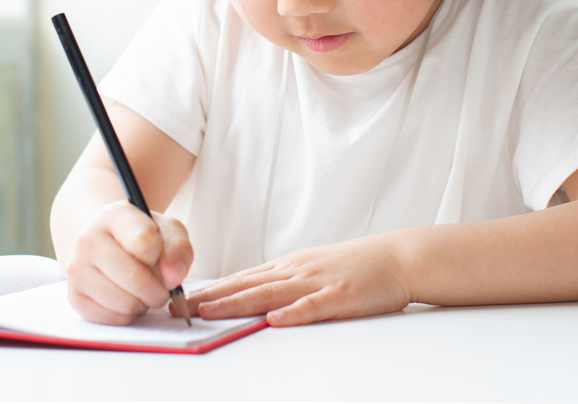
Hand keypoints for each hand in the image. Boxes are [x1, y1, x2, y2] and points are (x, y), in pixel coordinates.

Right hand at [62, 199, 192, 324]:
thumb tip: (172, 277)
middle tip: (160, 287)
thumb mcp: (168, 232)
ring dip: (142, 304)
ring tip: (141, 291)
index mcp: (115, 216)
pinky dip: (127, 315)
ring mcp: (77, 269)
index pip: (145, 241)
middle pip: (135, 279)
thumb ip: (178, 249)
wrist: (107, 243)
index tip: (160, 255)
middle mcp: (88, 240)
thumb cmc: (143, 237)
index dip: (162, 255)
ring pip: (124, 303)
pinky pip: (113, 319)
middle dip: (158, 290)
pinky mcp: (74, 296)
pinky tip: (126, 299)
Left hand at [184, 234, 411, 326]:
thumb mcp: (311, 269)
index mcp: (288, 266)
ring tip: (210, 311)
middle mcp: (296, 271)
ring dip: (237, 303)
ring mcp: (317, 282)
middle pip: (247, 285)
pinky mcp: (341, 295)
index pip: (241, 279)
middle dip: (212, 297)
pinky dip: (292, 313)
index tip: (182, 299)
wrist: (396, 257)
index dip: (211, 290)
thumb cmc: (354, 266)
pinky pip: (313, 306)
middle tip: (180, 306)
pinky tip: (273, 319)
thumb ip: (282, 283)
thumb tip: (248, 295)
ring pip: (270, 293)